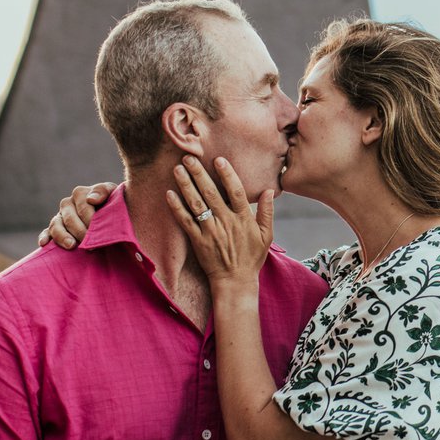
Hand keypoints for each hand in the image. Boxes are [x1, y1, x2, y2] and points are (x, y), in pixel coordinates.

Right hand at [37, 182, 115, 248]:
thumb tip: (91, 199)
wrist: (111, 214)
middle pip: (70, 219)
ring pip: (56, 225)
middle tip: (91, 246)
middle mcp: (67, 203)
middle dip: (80, 232)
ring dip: (62, 236)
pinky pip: (46, 232)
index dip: (91, 221)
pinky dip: (44, 237)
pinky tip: (44, 244)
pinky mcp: (54, 228)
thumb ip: (103, 191)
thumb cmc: (113, 203)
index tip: (99, 233)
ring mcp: (60, 216)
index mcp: (80, 193)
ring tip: (72, 246)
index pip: (83, 208)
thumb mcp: (112, 193)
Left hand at [168, 156, 271, 290]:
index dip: (227, 175)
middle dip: (199, 174)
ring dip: (186, 185)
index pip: (236, 192)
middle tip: (189, 157)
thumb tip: (269, 190)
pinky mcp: (197, 241)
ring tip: (178, 169)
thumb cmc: (251, 258)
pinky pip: (185, 221)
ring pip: (196, 204)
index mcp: (243, 219)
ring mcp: (210, 231)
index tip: (218, 160)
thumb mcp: (266, 236)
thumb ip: (267, 212)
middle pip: (211, 193)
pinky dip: (176, 207)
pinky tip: (169, 194)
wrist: (235, 282)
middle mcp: (226, 222)